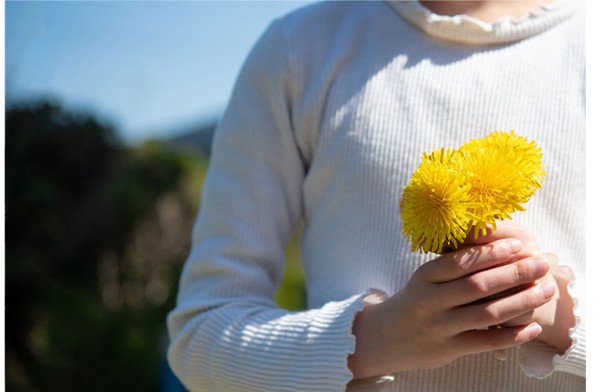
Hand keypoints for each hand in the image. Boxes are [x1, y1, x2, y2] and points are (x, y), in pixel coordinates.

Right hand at [349, 223, 554, 379]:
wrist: (383, 336)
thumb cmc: (413, 301)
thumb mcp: (425, 278)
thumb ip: (453, 265)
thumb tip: (495, 246)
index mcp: (425, 276)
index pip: (462, 260)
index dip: (492, 252)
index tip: (519, 244)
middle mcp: (431, 300)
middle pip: (478, 285)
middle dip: (515, 272)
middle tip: (541, 263)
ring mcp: (440, 326)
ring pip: (487, 313)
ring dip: (521, 301)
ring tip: (545, 290)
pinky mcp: (448, 349)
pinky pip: (485, 342)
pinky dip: (512, 335)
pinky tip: (532, 327)